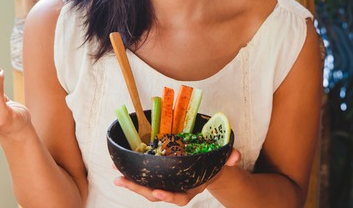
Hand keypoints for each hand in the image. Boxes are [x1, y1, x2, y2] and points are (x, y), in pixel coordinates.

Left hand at [114, 148, 240, 204]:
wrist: (211, 167)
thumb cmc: (215, 163)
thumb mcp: (224, 160)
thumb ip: (229, 157)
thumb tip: (235, 156)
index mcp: (191, 187)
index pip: (180, 196)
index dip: (169, 196)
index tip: (158, 192)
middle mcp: (177, 188)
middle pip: (157, 194)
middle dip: (139, 189)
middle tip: (122, 181)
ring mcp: (167, 184)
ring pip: (147, 189)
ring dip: (131, 183)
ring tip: (117, 176)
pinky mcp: (160, 176)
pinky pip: (145, 179)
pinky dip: (132, 175)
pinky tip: (120, 167)